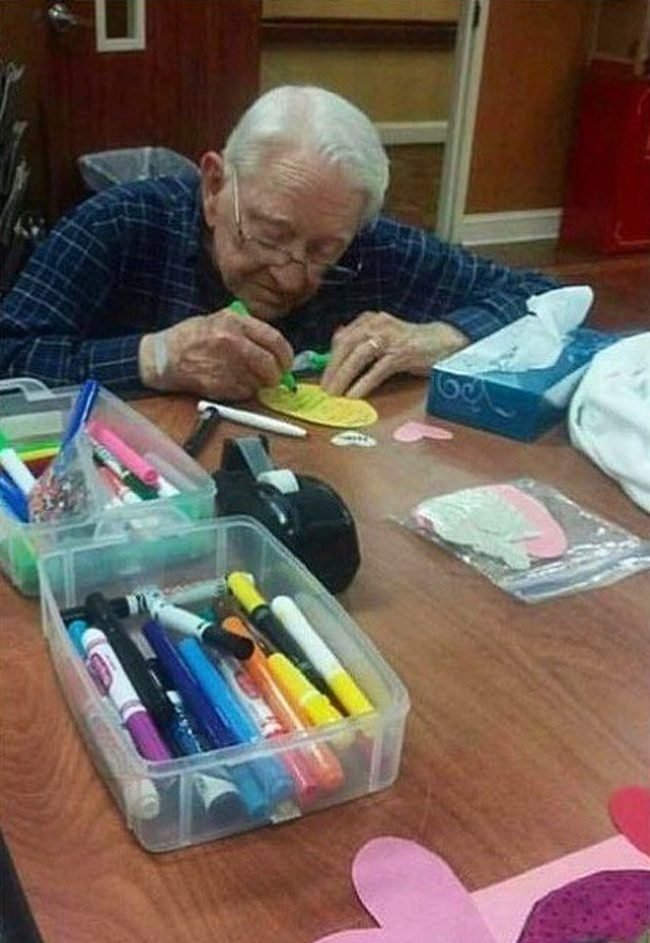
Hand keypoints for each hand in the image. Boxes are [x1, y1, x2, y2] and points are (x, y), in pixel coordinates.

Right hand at [139, 307, 293, 399]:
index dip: (286, 354)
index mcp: (235, 323)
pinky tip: (233, 383)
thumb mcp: (219, 319)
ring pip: (259, 381)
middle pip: (270, 364)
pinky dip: (245, 391)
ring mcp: (226, 366)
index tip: (287, 362)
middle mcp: (232, 343)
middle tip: (275, 377)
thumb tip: (274, 347)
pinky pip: (245, 393)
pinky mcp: (219, 386)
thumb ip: (247, 329)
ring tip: (247, 377)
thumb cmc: (190, 337)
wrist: (163, 357)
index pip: (274, 340)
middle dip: (277, 374)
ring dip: (259, 383)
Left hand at [320, 311, 467, 397]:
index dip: (329, 360)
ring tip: (334, 396)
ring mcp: (389, 337)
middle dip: (332, 370)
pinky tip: (354, 396)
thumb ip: (361, 341)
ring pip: (358, 357)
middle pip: (345, 346)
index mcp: (369, 320)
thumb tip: (337, 349)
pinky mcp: (401, 353)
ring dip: (343, 378)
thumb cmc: (410, 343)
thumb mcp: (382, 337)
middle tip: (324, 391)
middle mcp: (376, 324)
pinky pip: (376, 370)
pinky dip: (363, 384)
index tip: (322, 379)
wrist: (443, 341)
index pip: (341, 338)